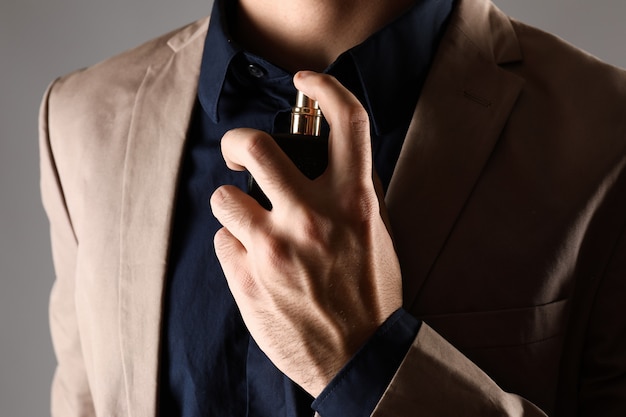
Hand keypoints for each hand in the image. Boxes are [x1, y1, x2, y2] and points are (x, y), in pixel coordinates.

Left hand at [210, 71, 402, 396]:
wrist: (358, 358)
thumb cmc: (370, 296)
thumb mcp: (377, 236)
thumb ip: (352, 195)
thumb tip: (324, 164)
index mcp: (354, 202)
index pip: (348, 122)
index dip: (325, 86)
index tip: (306, 80)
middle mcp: (313, 218)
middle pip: (255, 146)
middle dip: (237, 140)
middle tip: (238, 150)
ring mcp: (275, 248)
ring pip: (224, 196)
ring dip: (232, 204)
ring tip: (249, 224)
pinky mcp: (247, 277)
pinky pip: (223, 241)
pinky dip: (235, 246)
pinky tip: (255, 265)